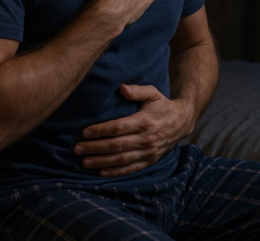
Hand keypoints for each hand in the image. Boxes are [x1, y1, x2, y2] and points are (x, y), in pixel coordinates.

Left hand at [74, 84, 194, 176]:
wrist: (182, 122)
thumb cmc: (162, 105)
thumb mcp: (153, 93)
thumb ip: (137, 91)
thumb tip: (122, 88)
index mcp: (144, 122)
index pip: (118, 127)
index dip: (101, 130)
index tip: (85, 132)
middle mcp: (146, 139)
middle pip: (116, 146)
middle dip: (95, 148)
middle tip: (78, 149)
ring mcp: (148, 152)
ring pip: (122, 159)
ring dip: (102, 162)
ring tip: (85, 162)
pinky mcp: (150, 160)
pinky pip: (131, 169)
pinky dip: (116, 172)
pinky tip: (102, 172)